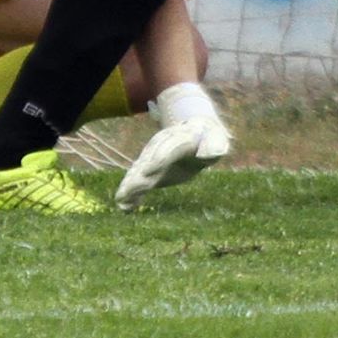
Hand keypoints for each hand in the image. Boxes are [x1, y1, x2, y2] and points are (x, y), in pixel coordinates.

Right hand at [114, 114, 230, 210]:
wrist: (195, 131)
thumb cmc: (210, 139)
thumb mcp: (217, 141)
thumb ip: (215, 146)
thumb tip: (210, 154)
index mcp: (180, 139)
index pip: (167, 149)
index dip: (157, 161)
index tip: (148, 173)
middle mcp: (161, 146)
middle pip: (148, 161)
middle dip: (137, 177)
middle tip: (126, 192)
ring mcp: (153, 155)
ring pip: (139, 170)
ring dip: (129, 185)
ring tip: (120, 200)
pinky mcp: (149, 167)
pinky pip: (137, 178)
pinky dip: (130, 191)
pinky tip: (123, 206)